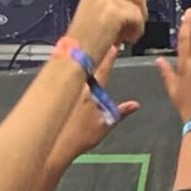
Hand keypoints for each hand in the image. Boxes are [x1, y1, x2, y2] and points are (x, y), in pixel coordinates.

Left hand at [49, 48, 140, 164]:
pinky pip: (66, 79)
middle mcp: (79, 88)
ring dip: (83, 62)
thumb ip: (120, 113)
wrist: (56, 147)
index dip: (109, 57)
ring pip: (76, 71)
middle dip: (96, 54)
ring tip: (88, 54)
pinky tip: (71, 71)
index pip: (103, 69)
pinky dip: (71, 72)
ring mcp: (67, 91)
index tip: (113, 45)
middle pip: (88, 66)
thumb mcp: (105, 125)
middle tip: (101, 43)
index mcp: (92, 92)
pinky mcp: (56, 96)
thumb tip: (135, 104)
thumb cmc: (81, 137)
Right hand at [65, 0, 148, 63]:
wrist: (75, 53)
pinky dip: (138, 29)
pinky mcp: (113, 11)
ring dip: (140, 19)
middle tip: (142, 14)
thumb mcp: (96, 6)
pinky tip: (128, 38)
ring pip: (139, 1)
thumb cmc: (85, 36)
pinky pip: (138, 16)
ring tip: (130, 31)